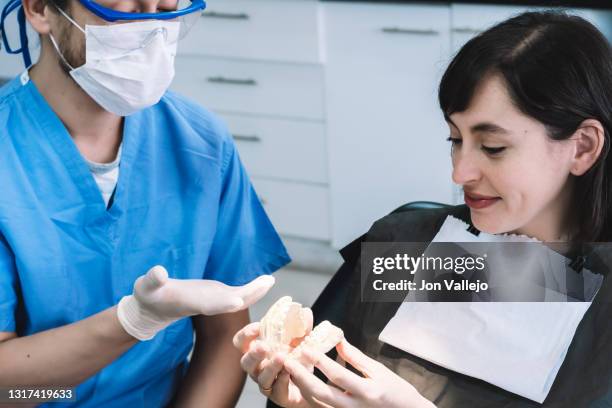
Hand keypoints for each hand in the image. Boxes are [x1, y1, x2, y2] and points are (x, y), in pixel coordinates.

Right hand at [117, 265, 274, 339]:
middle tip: (267, 283)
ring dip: (256, 291)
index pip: (209, 305)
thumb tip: (158, 271)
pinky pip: (239, 293)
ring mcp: (215, 301)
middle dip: (249, 294)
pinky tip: (266, 281)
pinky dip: (253, 288)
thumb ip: (152, 279)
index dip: (223, 304)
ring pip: (239, 298)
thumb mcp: (146, 286)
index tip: (238, 303)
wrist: (155, 307)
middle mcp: (208, 305)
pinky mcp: (218, 295)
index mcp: (191, 302)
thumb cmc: (149, 295)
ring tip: (271, 280)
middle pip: (231, 302)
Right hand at [233, 322, 324, 407]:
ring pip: (261, 377)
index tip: (257, 327)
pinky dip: (283, 381)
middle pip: (245, 362)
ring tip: (281, 357)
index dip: (246, 334)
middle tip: (264, 346)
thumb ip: (302, 326)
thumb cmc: (298, 359)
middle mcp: (258, 368)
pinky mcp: (279, 396)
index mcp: (258, 351)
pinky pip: (277, 390)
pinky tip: (289, 372)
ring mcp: (267, 383)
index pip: (241, 342)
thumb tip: (305, 311)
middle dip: (254, 353)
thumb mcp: (301, 339)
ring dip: (270, 367)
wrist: (311, 384)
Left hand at [283, 340, 435, 407]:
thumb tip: (337, 341)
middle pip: (322, 394)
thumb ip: (356, 357)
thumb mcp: (378, 370)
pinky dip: (309, 395)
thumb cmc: (396, 391)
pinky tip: (300, 381)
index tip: (306, 348)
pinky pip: (322, 407)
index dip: (321, 362)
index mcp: (367, 391)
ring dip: (301, 387)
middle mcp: (354, 407)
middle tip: (287, 362)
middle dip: (302, 378)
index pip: (339, 376)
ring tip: (289, 370)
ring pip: (318, 404)